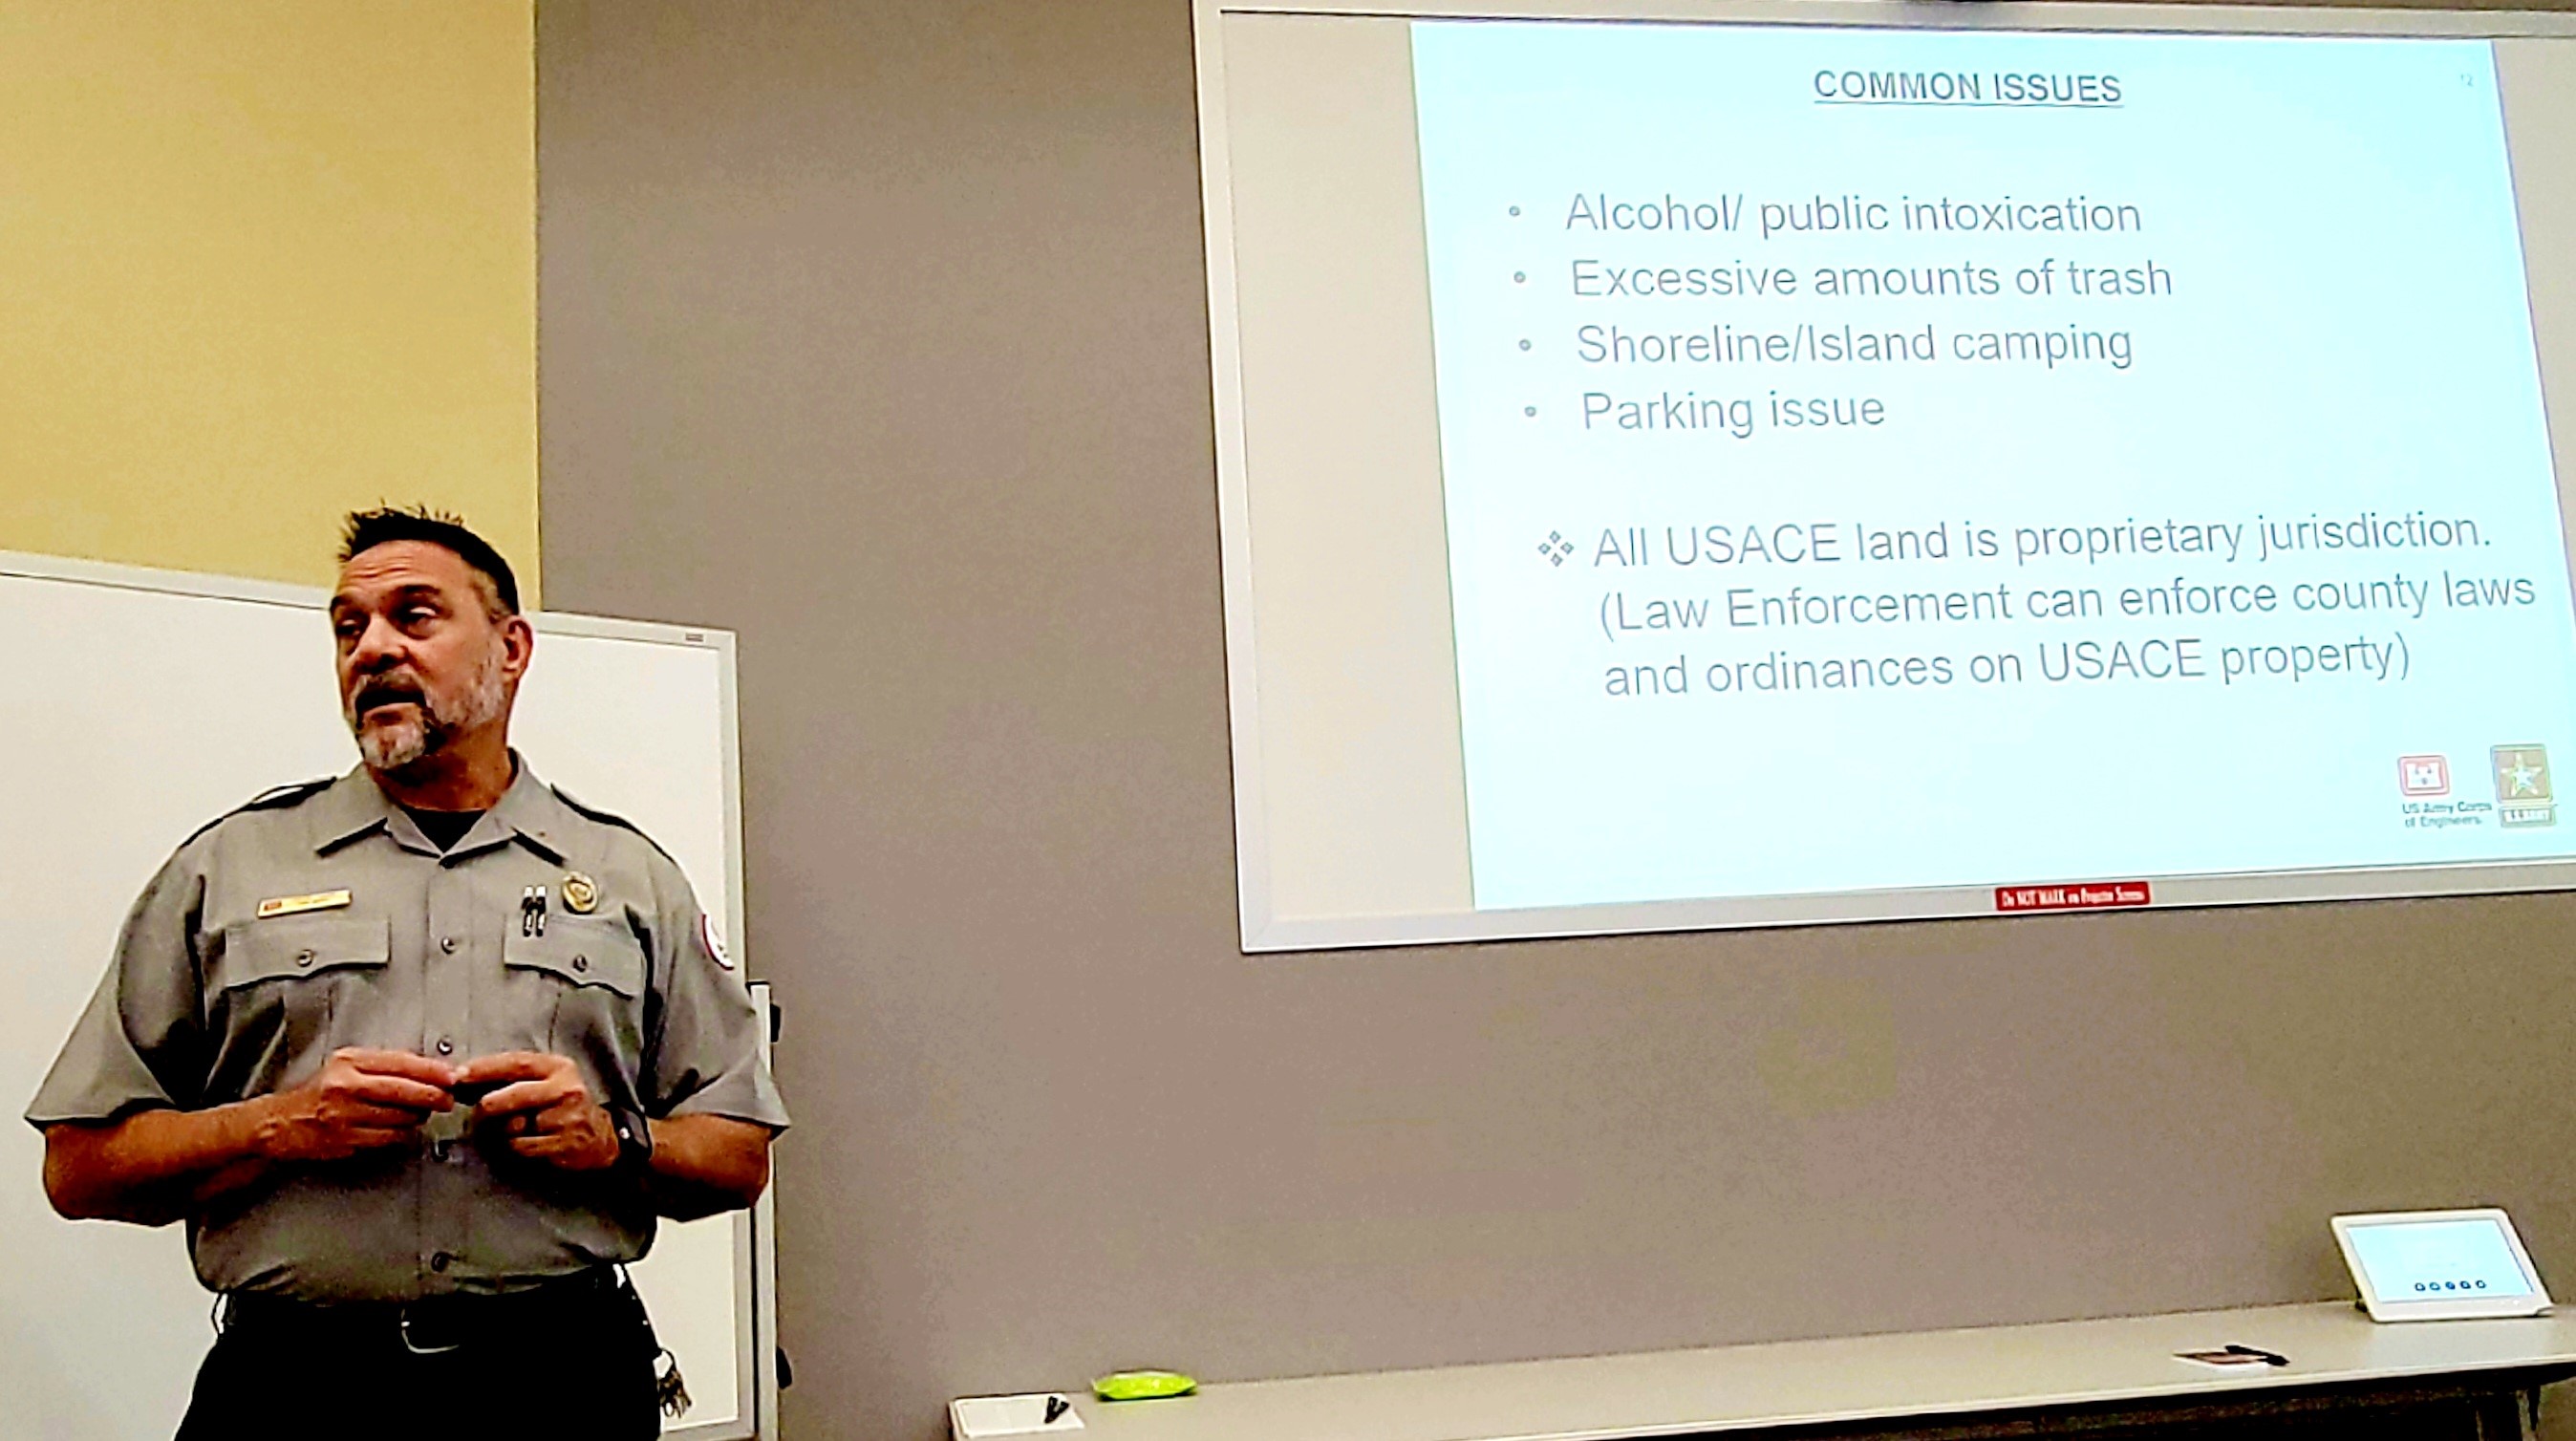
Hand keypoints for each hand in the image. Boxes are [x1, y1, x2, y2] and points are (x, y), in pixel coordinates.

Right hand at [255, 1048, 456, 1161]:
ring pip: (399, 1116)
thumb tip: (429, 1069)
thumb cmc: (319, 1093)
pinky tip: (404, 1129)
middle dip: (434, 1095)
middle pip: (403, 1090)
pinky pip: (388, 1137)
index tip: (452, 1075)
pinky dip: (403, 1134)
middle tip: (448, 1099)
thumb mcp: (346, 1066)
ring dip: (418, 1116)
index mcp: (348, 1062)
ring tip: (422, 1113)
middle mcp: (346, 1086)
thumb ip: (383, 1065)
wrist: (281, 1123)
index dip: (432, 1070)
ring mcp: (344, 1115)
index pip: (401, 1063)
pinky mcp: (345, 1139)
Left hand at [459, 1052, 618, 1170]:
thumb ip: (513, 1077)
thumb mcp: (547, 1081)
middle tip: (480, 1112)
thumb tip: (466, 1078)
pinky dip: (516, 1146)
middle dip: (487, 1106)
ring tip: (515, 1128)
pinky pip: (522, 1146)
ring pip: (514, 1125)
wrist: (601, 1136)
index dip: (485, 1069)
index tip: (460, 1075)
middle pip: (512, 1095)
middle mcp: (565, 1089)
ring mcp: (566, 1117)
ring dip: (505, 1130)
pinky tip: (528, 1141)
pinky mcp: (564, 1143)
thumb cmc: (563, 1106)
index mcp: (559, 1067)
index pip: (516, 1063)